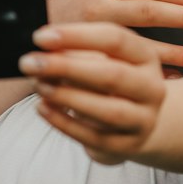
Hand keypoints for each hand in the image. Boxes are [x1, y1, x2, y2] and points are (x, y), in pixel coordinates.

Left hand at [20, 22, 165, 165]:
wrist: (134, 121)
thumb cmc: (109, 81)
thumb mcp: (101, 59)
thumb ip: (76, 52)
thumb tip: (44, 48)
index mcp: (145, 56)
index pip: (115, 39)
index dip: (76, 36)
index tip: (40, 37)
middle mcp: (151, 88)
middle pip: (112, 75)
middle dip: (66, 68)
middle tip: (31, 63)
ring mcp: (142, 120)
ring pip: (107, 111)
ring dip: (67, 97)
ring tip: (39, 86)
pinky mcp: (126, 146)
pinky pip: (93, 137)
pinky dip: (64, 122)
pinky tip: (43, 108)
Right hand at [47, 0, 182, 73]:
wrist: (22, 33)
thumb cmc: (67, 17)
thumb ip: (125, 0)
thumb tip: (172, 5)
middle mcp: (99, 4)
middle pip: (151, 9)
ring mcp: (91, 31)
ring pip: (140, 41)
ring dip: (173, 50)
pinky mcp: (84, 56)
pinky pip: (124, 66)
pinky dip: (149, 73)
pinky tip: (170, 80)